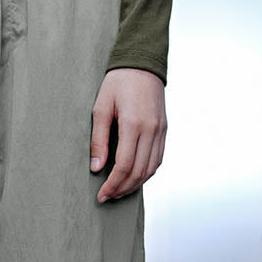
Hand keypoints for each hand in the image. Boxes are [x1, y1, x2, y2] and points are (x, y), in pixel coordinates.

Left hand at [89, 67, 166, 201]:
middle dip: (122, 189)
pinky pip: (157, 159)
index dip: (112, 184)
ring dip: (135, 185)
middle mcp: (151, 130)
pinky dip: (146, 173)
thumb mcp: (101, 108)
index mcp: (134, 124)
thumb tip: (97, 168)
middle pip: (138, 172)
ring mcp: (161, 131)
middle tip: (107, 196)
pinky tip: (134, 178)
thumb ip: (99, 139)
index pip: (124, 166)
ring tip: (119, 191)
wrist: (143, 64)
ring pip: (151, 169)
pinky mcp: (164, 130)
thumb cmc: (118, 83)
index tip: (101, 194)